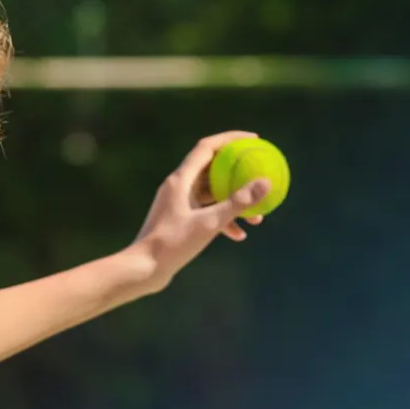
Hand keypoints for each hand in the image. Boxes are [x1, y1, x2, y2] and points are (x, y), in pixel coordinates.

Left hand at [128, 131, 271, 292]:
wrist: (144, 269)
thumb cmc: (173, 244)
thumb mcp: (210, 223)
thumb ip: (238, 202)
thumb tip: (265, 182)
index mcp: (181, 179)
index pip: (208, 147)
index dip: (231, 139)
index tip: (254, 139)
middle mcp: (178, 187)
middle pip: (213, 169)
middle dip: (238, 172)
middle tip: (259, 171)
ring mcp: (178, 203)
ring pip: (212, 194)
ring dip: (234, 202)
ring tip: (257, 217)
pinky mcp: (180, 220)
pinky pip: (206, 212)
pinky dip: (223, 220)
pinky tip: (239, 235)